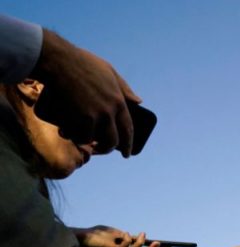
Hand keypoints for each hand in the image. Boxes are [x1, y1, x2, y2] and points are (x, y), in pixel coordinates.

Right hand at [29, 29, 139, 155]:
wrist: (59, 61)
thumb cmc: (83, 63)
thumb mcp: (110, 71)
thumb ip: (124, 88)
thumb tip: (139, 101)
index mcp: (119, 101)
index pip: (128, 129)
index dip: (129, 143)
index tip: (128, 153)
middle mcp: (109, 111)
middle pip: (112, 140)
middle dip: (106, 149)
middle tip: (101, 150)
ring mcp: (94, 116)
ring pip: (94, 141)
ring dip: (86, 143)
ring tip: (81, 141)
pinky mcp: (79, 118)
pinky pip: (78, 136)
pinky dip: (73, 136)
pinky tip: (68, 134)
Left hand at [72, 225, 159, 246]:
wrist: (81, 236)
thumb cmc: (94, 236)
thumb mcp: (112, 234)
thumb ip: (122, 237)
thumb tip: (133, 237)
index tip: (157, 243)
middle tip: (158, 243)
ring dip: (139, 244)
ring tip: (143, 234)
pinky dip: (127, 240)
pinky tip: (125, 233)